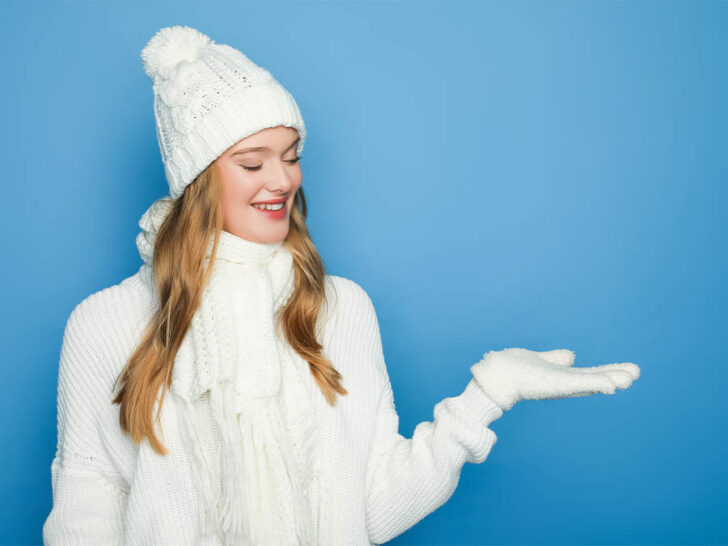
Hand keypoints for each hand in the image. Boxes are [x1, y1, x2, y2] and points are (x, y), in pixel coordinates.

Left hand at [470, 347, 639, 410]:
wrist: (498, 375)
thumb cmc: (515, 368)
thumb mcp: (541, 359)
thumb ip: (556, 358)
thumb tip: (571, 355)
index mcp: (562, 377)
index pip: (590, 375)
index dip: (608, 373)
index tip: (629, 371)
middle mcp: (564, 384)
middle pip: (595, 380)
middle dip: (615, 376)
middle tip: (636, 373)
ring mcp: (562, 385)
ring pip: (592, 383)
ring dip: (612, 380)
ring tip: (631, 377)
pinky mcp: (558, 384)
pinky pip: (582, 383)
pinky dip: (598, 383)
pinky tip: (613, 385)